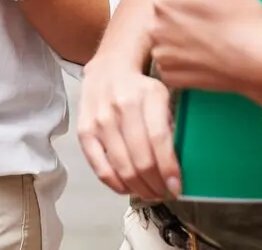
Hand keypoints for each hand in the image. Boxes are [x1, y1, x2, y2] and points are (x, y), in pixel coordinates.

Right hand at [77, 51, 179, 201]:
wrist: (108, 68)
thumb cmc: (140, 87)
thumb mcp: (163, 96)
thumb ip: (169, 126)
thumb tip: (175, 165)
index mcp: (147, 95)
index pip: (159, 140)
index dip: (169, 169)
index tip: (177, 187)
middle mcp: (121, 107)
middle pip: (141, 159)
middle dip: (156, 184)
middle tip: (164, 192)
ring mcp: (100, 120)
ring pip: (122, 167)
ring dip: (139, 188)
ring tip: (149, 193)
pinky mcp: (85, 131)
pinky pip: (100, 168)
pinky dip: (116, 184)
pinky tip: (127, 188)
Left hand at [145, 0, 261, 109]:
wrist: (261, 63)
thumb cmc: (242, 17)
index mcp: (162, 1)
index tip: (208, 2)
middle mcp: (154, 29)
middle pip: (164, 14)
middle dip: (182, 14)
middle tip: (212, 21)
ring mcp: (161, 56)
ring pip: (166, 38)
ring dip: (180, 37)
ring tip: (209, 40)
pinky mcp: (170, 77)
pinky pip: (169, 61)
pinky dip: (182, 59)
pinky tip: (203, 57)